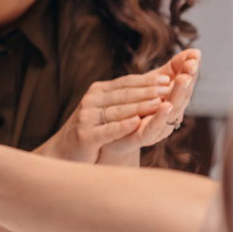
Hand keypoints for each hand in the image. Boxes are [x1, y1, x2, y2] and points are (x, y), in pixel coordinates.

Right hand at [40, 71, 174, 162]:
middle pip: (124, 95)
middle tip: (168, 89)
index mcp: (98, 91)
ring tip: (159, 104)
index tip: (166, 80)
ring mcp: (86, 117)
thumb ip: (123, 98)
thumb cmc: (91, 129)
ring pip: (118, 110)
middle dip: (147, 91)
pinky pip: (107, 129)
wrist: (65, 151)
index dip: (146, 81)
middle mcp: (91, 100)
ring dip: (139, 106)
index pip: (125, 83)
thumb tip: (152, 85)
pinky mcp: (85, 135)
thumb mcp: (105, 109)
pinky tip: (136, 123)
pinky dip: (122, 126)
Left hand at [99, 49, 200, 161]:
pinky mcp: (141, 137)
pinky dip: (160, 117)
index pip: (184, 84)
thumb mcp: (153, 84)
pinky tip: (164, 105)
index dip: (189, 70)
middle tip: (191, 68)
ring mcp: (158, 128)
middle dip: (186, 82)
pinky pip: (152, 128)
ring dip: (177, 95)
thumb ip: (172, 69)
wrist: (115, 136)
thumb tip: (195, 51)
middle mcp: (170, 116)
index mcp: (172, 101)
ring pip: (170, 112)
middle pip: (180, 98)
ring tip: (181, 80)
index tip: (195, 56)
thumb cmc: (139, 107)